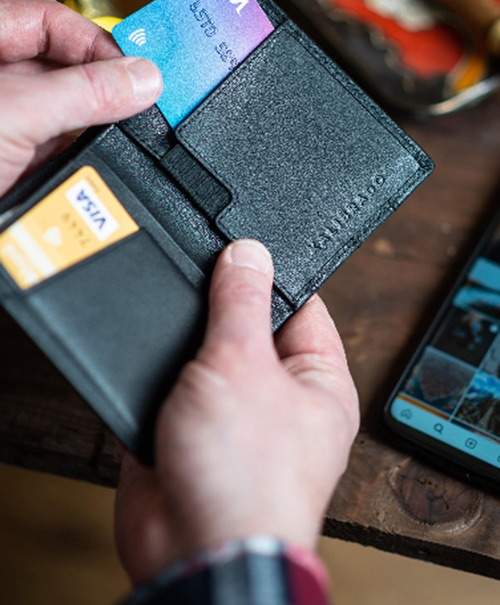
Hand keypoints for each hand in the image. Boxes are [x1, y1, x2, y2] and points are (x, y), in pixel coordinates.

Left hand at [0, 0, 161, 195]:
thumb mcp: (18, 113)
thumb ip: (84, 94)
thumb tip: (143, 81)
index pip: (49, 21)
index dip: (94, 41)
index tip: (133, 70)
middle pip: (61, 69)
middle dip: (99, 89)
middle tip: (138, 102)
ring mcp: (3, 122)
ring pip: (60, 115)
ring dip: (89, 129)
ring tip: (119, 136)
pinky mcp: (8, 163)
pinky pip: (51, 153)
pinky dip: (74, 160)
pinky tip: (90, 166)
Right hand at [115, 239, 358, 585]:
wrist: (193, 550)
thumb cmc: (246, 479)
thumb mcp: (243, 365)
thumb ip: (241, 304)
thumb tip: (248, 254)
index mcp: (316, 380)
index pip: (301, 305)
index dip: (269, 273)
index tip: (239, 247)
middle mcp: (277, 397)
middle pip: (246, 327)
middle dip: (216, 308)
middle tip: (194, 281)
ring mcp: (231, 415)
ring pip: (203, 356)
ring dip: (181, 345)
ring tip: (170, 332)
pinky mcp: (187, 432)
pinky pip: (171, 387)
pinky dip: (155, 375)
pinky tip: (145, 362)